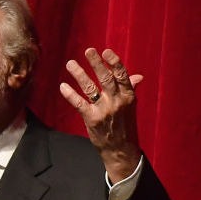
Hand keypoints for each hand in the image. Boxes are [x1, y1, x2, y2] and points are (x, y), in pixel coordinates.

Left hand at [59, 49, 142, 182]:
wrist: (120, 148)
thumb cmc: (124, 124)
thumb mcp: (130, 106)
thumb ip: (130, 89)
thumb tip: (137, 76)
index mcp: (128, 96)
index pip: (122, 75)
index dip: (114, 62)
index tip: (105, 51)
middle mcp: (116, 101)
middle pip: (105, 78)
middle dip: (96, 63)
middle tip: (88, 50)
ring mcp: (104, 110)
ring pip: (90, 88)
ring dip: (79, 74)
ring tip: (70, 63)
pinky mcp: (92, 119)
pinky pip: (79, 103)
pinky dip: (70, 94)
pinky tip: (63, 86)